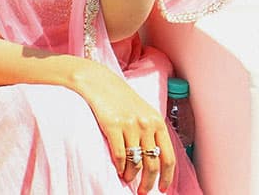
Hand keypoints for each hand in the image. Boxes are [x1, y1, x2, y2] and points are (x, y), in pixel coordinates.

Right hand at [75, 63, 176, 193]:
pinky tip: (118, 170)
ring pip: (135, 161)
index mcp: (157, 122)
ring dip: (132, 175)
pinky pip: (118, 154)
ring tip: (127, 179)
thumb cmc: (119, 98)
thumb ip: (151, 131)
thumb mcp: (142, 112)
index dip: (167, 176)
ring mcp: (129, 125)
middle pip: (153, 163)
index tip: (162, 188)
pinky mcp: (112, 125)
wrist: (97, 81)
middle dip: (149, 182)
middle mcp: (146, 124)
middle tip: (143, 191)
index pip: (168, 157)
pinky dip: (119, 166)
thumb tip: (154, 158)